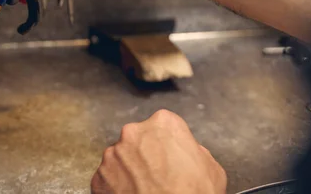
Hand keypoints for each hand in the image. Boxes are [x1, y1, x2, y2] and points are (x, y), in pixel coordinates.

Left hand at [91, 110, 226, 193]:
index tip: (171, 158)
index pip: (164, 126)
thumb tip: (188, 153)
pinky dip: (116, 188)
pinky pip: (108, 179)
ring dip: (130, 170)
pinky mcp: (99, 177)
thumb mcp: (211, 168)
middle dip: (145, 154)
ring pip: (121, 159)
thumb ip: (194, 151)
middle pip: (138, 139)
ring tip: (144, 189)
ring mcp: (113, 154)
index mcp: (163, 123)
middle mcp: (133, 132)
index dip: (168, 144)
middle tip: (158, 176)